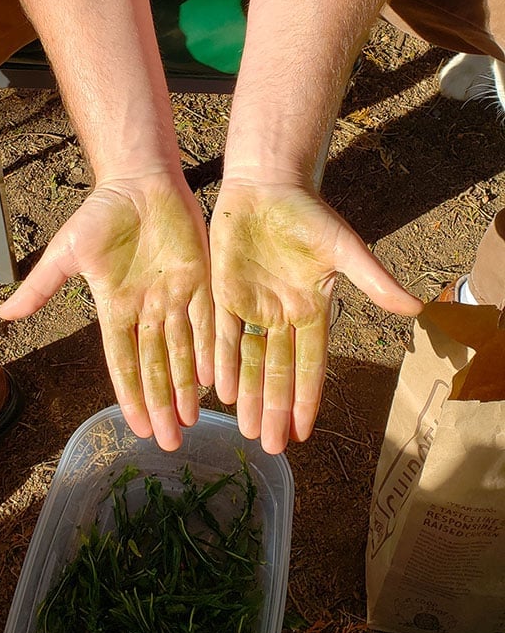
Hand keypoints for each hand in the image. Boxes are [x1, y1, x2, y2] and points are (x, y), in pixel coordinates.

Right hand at [0, 173, 213, 450]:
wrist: (139, 180)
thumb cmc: (102, 214)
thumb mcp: (68, 252)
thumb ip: (42, 286)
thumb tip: (2, 315)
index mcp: (116, 308)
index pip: (123, 362)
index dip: (131, 396)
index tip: (138, 430)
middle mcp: (148, 309)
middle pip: (157, 365)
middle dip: (163, 404)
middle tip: (172, 441)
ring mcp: (176, 296)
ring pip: (184, 350)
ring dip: (188, 386)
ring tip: (194, 421)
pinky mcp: (201, 279)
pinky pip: (208, 320)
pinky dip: (211, 348)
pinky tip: (216, 378)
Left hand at [210, 179, 422, 453]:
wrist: (267, 185)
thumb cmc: (309, 214)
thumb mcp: (344, 248)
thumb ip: (374, 280)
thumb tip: (417, 309)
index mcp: (310, 309)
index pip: (309, 364)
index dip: (305, 398)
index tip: (302, 433)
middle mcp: (280, 315)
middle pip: (276, 371)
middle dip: (272, 408)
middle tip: (268, 446)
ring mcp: (251, 306)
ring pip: (248, 360)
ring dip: (246, 394)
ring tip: (243, 430)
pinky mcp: (223, 293)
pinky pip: (221, 334)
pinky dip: (219, 361)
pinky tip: (215, 390)